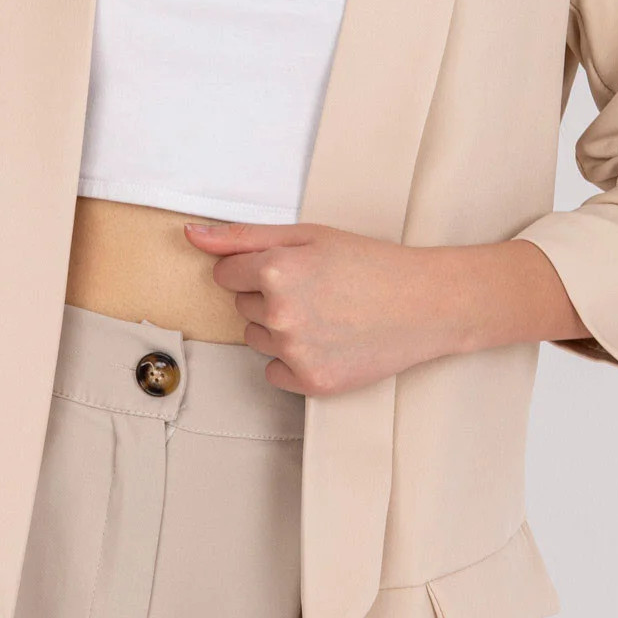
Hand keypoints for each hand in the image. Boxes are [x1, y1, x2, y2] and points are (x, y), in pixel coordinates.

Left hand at [181, 219, 588, 394]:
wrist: (427, 304)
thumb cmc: (372, 263)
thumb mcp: (309, 236)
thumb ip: (243, 237)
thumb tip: (190, 235)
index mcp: (276, 270)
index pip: (225, 272)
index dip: (257, 266)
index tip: (292, 268)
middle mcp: (280, 314)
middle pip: (241, 306)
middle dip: (268, 295)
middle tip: (317, 288)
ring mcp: (296, 352)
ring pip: (256, 339)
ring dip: (279, 328)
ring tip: (326, 313)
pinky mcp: (312, 383)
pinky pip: (275, 372)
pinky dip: (294, 360)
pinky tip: (329, 340)